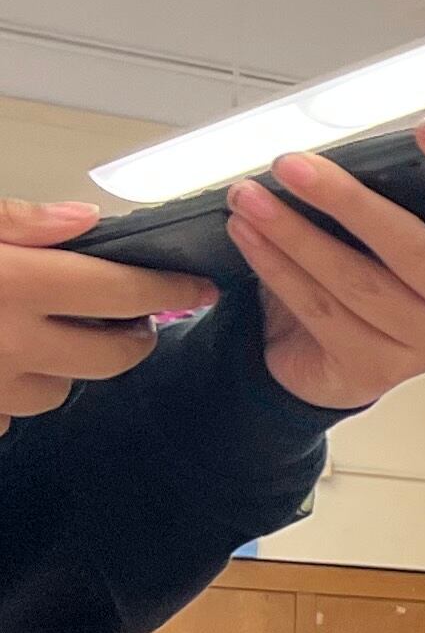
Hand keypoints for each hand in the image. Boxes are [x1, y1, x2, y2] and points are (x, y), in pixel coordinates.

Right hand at [0, 196, 214, 431]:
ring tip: (42, 334)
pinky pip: (11, 415)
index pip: (122, 293)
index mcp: (12, 285)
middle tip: (129, 315)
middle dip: (132, 336)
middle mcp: (9, 344)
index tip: (198, 287)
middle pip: (112, 356)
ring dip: (66, 367)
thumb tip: (85, 217)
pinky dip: (13, 390)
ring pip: (61, 391)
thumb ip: (19, 220)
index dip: (169, 289)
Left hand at [234, 123, 424, 410]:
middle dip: (346, 200)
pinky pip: (321, 312)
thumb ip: (401, 188)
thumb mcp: (377, 233)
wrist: (322, 363)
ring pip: (356, 281)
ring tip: (248, 199)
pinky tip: (249, 239)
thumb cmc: (357, 282)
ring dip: (293, 234)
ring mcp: (422, 342)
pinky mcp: (376, 370)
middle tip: (292, 166)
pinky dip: (277, 270)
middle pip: (410, 246)